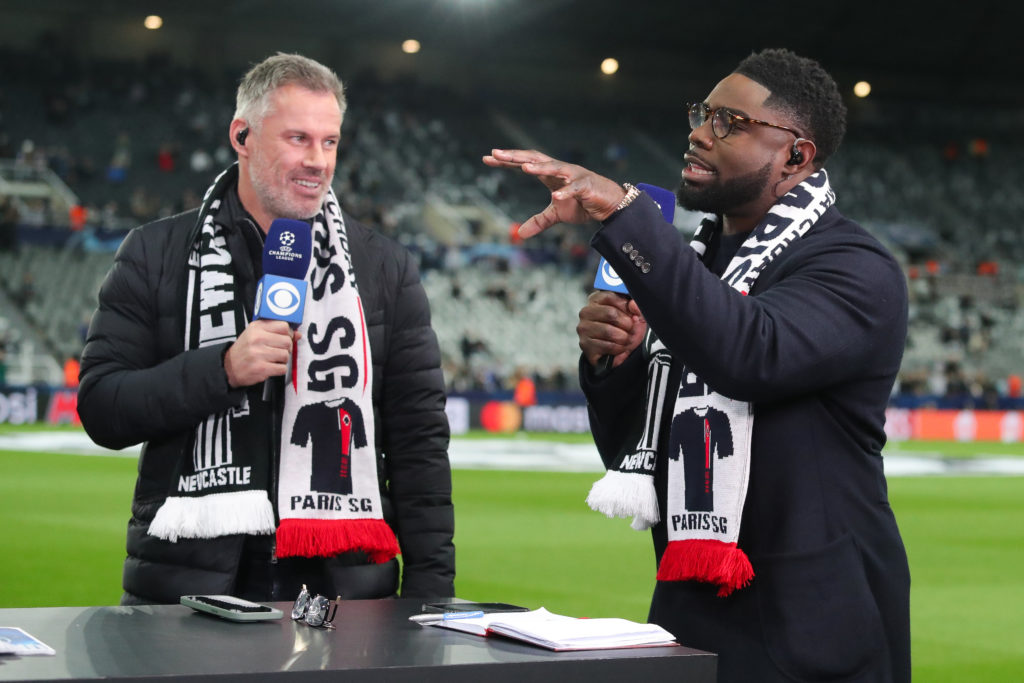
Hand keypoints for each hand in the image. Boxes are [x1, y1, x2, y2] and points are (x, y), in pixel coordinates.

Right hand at [223, 320, 300, 387]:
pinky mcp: (261, 368)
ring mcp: (258, 354)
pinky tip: (270, 367)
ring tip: (272, 359)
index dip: (288, 334)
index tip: (284, 338)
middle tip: (277, 351)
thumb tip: (298, 334)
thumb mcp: (256, 334)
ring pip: (286, 355)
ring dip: (282, 360)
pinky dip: (279, 370)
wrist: (229, 367)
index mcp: (257, 327)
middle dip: (286, 348)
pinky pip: (282, 368)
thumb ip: (277, 332)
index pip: (284, 326)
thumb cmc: (246, 349)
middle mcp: (257, 339)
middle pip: (287, 342)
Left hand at [482, 149, 625, 237]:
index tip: (487, 158)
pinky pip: (575, 188)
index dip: (507, 161)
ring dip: (539, 167)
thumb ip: (538, 221)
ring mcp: (574, 175)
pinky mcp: (587, 186)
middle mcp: (560, 170)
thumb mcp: (557, 214)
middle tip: (496, 153)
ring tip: (524, 167)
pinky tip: (555, 196)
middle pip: (534, 158)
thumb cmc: (583, 204)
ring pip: (554, 168)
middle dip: (516, 156)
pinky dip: (566, 192)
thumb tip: (519, 234)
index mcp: (550, 174)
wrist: (610, 204)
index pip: (525, 163)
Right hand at [577, 291, 645, 368]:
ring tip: (626, 339)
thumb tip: (633, 304)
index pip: (610, 296)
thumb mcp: (634, 316)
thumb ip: (636, 307)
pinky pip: (607, 345)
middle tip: (631, 329)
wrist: (616, 353)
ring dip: (624, 338)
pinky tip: (620, 347)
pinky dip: (619, 348)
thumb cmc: (623, 330)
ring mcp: (584, 328)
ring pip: (608, 331)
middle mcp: (586, 312)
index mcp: (596, 300)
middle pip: (610, 313)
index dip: (625, 306)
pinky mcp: (585, 344)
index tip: (632, 314)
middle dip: (626, 324)